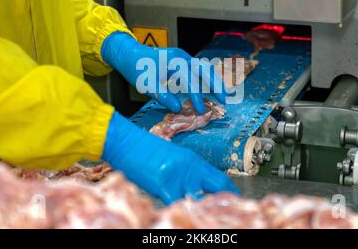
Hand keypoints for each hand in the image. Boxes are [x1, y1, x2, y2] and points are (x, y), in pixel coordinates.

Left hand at [101, 33, 226, 113]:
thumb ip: (162, 96)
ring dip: (215, 81)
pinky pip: (199, 68)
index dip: (197, 97)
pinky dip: (207, 78)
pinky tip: (211, 88)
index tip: (201, 110)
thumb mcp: (146, 85)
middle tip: (225, 100)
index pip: (190, 81)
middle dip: (216, 85)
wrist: (130, 54)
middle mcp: (182, 57)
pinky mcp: (183, 60)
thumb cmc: (137, 69)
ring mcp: (183, 57)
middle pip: (205, 70)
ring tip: (223, 94)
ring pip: (204, 68)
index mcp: (173, 62)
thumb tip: (177, 108)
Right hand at [102, 112, 239, 203]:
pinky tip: (179, 214)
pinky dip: (179, 210)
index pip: (220, 180)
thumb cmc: (145, 150)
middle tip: (219, 214)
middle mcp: (190, 168)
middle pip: (216, 189)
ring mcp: (178, 175)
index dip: (228, 194)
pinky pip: (177, 203)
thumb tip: (196, 190)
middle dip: (218, 203)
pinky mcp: (163, 183)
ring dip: (198, 209)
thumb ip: (187, 173)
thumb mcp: (173, 158)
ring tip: (199, 216)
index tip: (231, 203)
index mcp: (194, 161)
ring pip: (197, 200)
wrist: (126, 142)